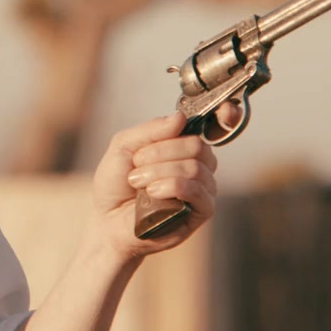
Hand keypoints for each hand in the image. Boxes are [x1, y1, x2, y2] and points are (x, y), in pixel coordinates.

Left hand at [90, 104, 240, 261]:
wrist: (106, 220)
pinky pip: (198, 192)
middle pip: (196, 146)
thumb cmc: (116, 184)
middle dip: (161, 152)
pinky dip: (172, 186)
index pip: (200, 128)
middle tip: (136, 164)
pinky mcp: (201, 213)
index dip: (224, 114)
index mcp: (181, 147)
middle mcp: (197, 166)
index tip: (223, 110)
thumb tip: (180, 118)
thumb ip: (150, 130)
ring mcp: (202, 190)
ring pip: (194, 168)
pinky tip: (151, 192)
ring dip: (159, 171)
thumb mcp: (123, 146)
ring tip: (137, 181)